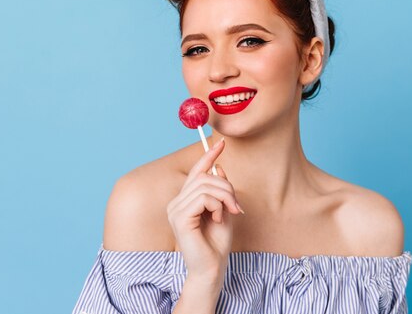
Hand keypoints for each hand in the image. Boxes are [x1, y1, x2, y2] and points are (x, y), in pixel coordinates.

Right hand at [166, 138, 243, 278]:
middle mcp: (176, 203)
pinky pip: (202, 198)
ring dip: (224, 196)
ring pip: (204, 185)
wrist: (212, 268)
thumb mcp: (224, 210)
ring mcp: (175, 210)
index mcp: (185, 200)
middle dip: (226, 186)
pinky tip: (219, 217)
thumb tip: (219, 168)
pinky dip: (217, 205)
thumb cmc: (217, 243)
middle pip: (203, 177)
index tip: (221, 143)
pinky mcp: (179, 218)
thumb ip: (220, 191)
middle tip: (236, 205)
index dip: (208, 156)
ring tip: (229, 212)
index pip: (195, 172)